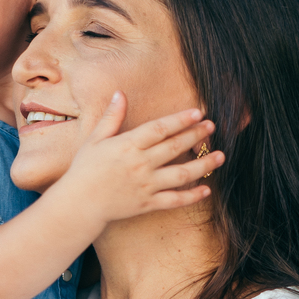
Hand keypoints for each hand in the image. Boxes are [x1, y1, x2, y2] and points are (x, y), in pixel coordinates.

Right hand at [60, 95, 224, 228]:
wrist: (78, 204)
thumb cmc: (83, 170)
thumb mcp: (94, 139)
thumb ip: (112, 117)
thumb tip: (120, 93)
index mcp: (128, 145)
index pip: (160, 129)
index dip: (180, 120)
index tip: (198, 113)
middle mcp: (140, 164)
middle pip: (175, 147)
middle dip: (196, 135)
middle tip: (212, 127)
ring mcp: (146, 185)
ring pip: (181, 174)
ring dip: (203, 164)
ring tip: (220, 156)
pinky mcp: (147, 204)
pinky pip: (174, 200)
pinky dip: (191, 196)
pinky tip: (207, 190)